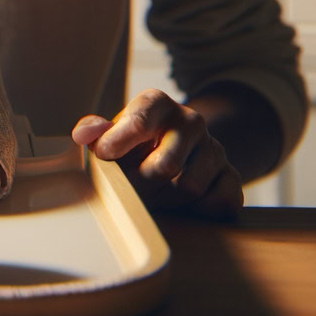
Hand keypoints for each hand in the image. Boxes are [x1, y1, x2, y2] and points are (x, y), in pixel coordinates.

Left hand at [72, 88, 242, 218]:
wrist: (176, 151)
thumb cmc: (133, 145)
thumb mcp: (111, 133)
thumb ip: (95, 132)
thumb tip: (84, 136)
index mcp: (157, 104)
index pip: (141, 119)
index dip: (120, 141)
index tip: (105, 157)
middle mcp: (190, 120)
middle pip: (165, 165)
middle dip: (142, 186)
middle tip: (129, 193)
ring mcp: (215, 148)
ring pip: (191, 187)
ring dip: (166, 202)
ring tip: (152, 197)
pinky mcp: (232, 175)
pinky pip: (220, 202)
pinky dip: (198, 211)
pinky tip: (183, 205)